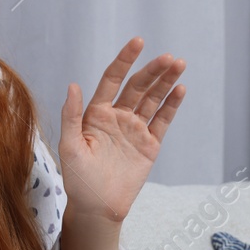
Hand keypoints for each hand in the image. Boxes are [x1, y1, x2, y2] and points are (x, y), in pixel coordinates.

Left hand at [60, 37, 185, 223]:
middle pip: (138, 86)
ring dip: (165, 82)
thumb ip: (72, 115)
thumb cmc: (78, 179)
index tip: (137, 43)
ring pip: (153, 100)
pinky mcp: (149, 145)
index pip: (112, 79)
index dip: (124, 60)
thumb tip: (73, 85)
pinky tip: (180, 90)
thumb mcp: (69, 146)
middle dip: (153, 71)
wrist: (97, 207)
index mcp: (96, 113)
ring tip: (179, 65)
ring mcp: (135, 130)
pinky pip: (162, 121)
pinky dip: (171, 105)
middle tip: (168, 57)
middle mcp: (117, 117)